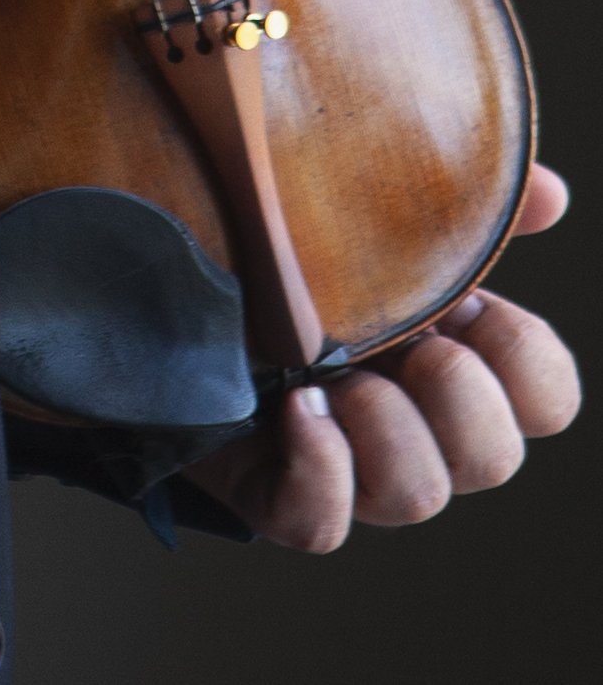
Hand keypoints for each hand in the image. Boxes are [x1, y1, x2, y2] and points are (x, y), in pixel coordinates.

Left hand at [186, 165, 581, 551]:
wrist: (166, 282)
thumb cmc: (287, 255)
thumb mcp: (370, 217)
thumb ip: (459, 204)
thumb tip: (551, 194)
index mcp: (452, 359)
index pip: (546, 397)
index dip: (523, 358)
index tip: (468, 302)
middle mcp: (415, 426)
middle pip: (494, 457)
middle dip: (457, 394)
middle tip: (405, 338)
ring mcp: (350, 468)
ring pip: (417, 495)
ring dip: (384, 427)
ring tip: (329, 370)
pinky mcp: (279, 492)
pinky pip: (323, 523)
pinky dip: (320, 468)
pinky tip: (295, 407)